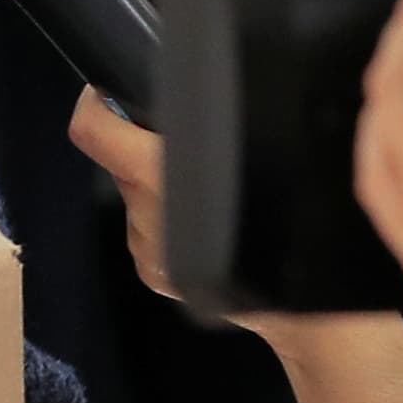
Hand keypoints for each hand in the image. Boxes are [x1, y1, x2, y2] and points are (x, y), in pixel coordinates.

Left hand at [71, 87, 346, 346]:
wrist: (309, 310)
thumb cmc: (295, 226)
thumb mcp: (262, 156)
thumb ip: (212, 130)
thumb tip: (193, 99)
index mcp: (160, 177)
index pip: (94, 132)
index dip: (94, 105)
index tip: (105, 92)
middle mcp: (145, 214)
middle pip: (122, 164)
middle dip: (143, 147)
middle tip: (186, 140)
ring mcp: (147, 248)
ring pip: (139, 198)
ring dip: (162, 188)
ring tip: (211, 190)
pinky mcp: (154, 273)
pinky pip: (150, 231)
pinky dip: (170, 222)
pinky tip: (210, 228)